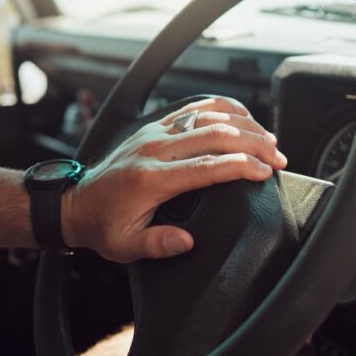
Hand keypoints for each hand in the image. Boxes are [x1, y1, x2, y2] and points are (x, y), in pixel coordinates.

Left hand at [61, 97, 287, 262]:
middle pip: (215, 134)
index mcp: (151, 178)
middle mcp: (155, 149)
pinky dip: (222, 108)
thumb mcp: (126, 246)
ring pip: (208, 116)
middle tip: (279, 157)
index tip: (267, 172)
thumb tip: (187, 242)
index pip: (207, 166)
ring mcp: (155, 133)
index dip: (242, 167)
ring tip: (269, 139)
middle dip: (254, 143)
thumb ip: (158, 244)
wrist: (76, 203)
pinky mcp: (156, 127)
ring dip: (244, 124)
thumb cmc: (103, 226)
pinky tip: (243, 117)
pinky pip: (194, 108)